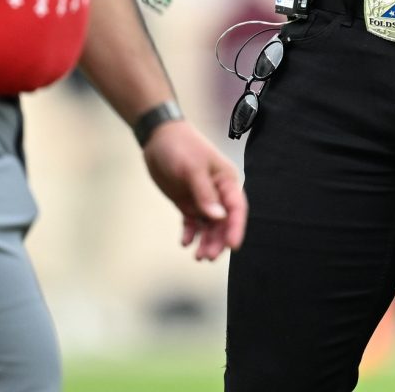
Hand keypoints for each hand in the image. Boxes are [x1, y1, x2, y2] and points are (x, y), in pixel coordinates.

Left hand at [141, 122, 246, 261]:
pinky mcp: (187, 202)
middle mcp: (218, 192)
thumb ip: (205, 194)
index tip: (233, 246)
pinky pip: (192, 222)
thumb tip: (218, 217)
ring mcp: (202, 198)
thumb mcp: (192, 169)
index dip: (236, 227)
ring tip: (198, 257)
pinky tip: (184, 242)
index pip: (237, 208)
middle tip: (207, 257)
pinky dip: (190, 233)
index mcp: (226, 181)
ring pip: (209, 226)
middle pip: (223, 222)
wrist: (158, 138)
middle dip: (218, 240)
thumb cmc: (181, 147)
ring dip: (205, 241)